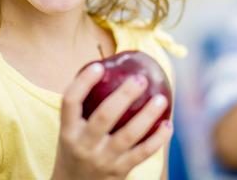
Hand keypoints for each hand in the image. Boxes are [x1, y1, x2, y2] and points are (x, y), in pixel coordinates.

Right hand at [51, 64, 171, 179]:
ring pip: (128, 135)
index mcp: (68, 131)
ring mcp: (102, 160)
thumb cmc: (77, 150)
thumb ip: (86, 107)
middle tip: (140, 78)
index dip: (83, 82)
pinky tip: (168, 124)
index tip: (98, 66)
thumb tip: (112, 70)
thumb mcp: (72, 131)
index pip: (70, 102)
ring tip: (161, 100)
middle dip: (124, 95)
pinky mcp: (119, 171)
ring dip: (147, 116)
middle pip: (104, 116)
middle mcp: (83, 145)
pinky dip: (158, 139)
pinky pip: (142, 153)